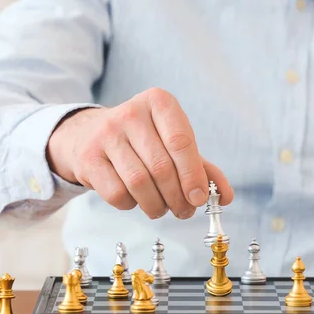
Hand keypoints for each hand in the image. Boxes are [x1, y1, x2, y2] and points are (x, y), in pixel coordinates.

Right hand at [46, 87, 232, 218]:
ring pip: (139, 183)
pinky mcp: (88, 158)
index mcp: (159, 102)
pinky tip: (135, 199)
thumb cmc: (142, 141)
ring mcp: (106, 134)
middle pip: (162, 167)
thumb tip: (225, 196)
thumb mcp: (174, 145)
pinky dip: (132, 205)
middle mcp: (130, 113)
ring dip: (157, 206)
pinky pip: (117, 194)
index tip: (199, 198)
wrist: (88, 135)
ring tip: (162, 209)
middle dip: (178, 198)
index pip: (181, 142)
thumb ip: (203, 169)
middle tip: (184, 211)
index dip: (193, 175)